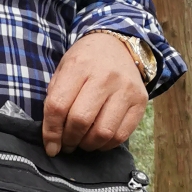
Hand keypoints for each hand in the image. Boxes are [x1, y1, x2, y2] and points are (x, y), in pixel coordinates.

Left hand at [42, 33, 146, 156]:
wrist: (117, 45)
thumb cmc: (84, 62)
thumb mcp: (63, 70)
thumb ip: (55, 98)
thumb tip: (53, 137)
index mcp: (79, 66)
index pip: (58, 106)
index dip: (51, 132)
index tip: (51, 146)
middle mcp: (104, 77)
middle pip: (81, 120)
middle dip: (70, 140)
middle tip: (67, 144)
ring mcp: (125, 89)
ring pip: (103, 132)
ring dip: (88, 145)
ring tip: (82, 143)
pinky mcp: (140, 101)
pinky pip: (122, 135)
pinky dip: (106, 145)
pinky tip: (99, 140)